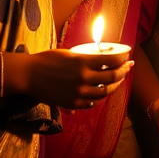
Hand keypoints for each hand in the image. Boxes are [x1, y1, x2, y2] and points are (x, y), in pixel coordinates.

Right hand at [18, 49, 133, 108]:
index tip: (128, 55)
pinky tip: (103, 92)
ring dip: (115, 85)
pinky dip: (100, 97)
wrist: (29, 75)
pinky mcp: (73, 104)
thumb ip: (86, 58)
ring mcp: (80, 93)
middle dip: (124, 71)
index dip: (123, 57)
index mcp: (83, 62)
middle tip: (129, 66)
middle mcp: (84, 78)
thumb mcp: (70, 54)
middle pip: (112, 76)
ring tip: (118, 79)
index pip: (111, 60)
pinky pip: (93, 102)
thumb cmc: (47, 60)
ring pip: (105, 92)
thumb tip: (102, 58)